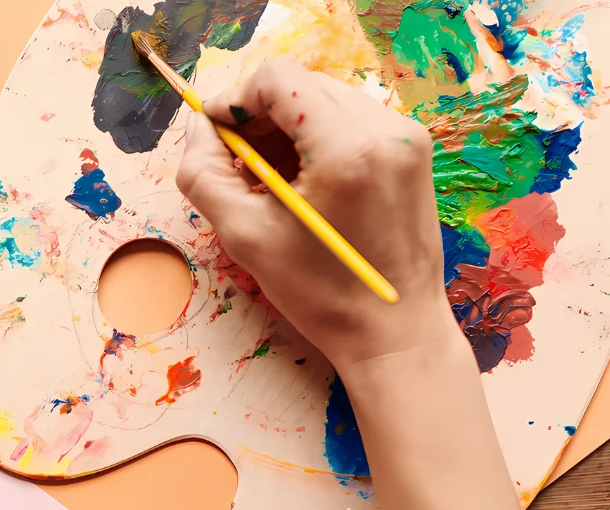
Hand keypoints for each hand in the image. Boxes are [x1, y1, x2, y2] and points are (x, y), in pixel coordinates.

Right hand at [176, 57, 454, 368]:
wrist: (393, 331)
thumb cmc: (321, 293)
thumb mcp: (244, 235)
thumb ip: (204, 172)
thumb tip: (197, 126)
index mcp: (346, 148)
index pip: (278, 78)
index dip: (235, 100)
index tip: (217, 136)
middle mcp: (385, 130)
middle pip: (300, 85)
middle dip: (259, 118)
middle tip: (239, 168)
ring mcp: (405, 137)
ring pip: (323, 99)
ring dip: (285, 130)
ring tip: (270, 183)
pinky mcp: (411, 150)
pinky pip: (349, 119)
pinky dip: (315, 140)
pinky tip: (302, 184)